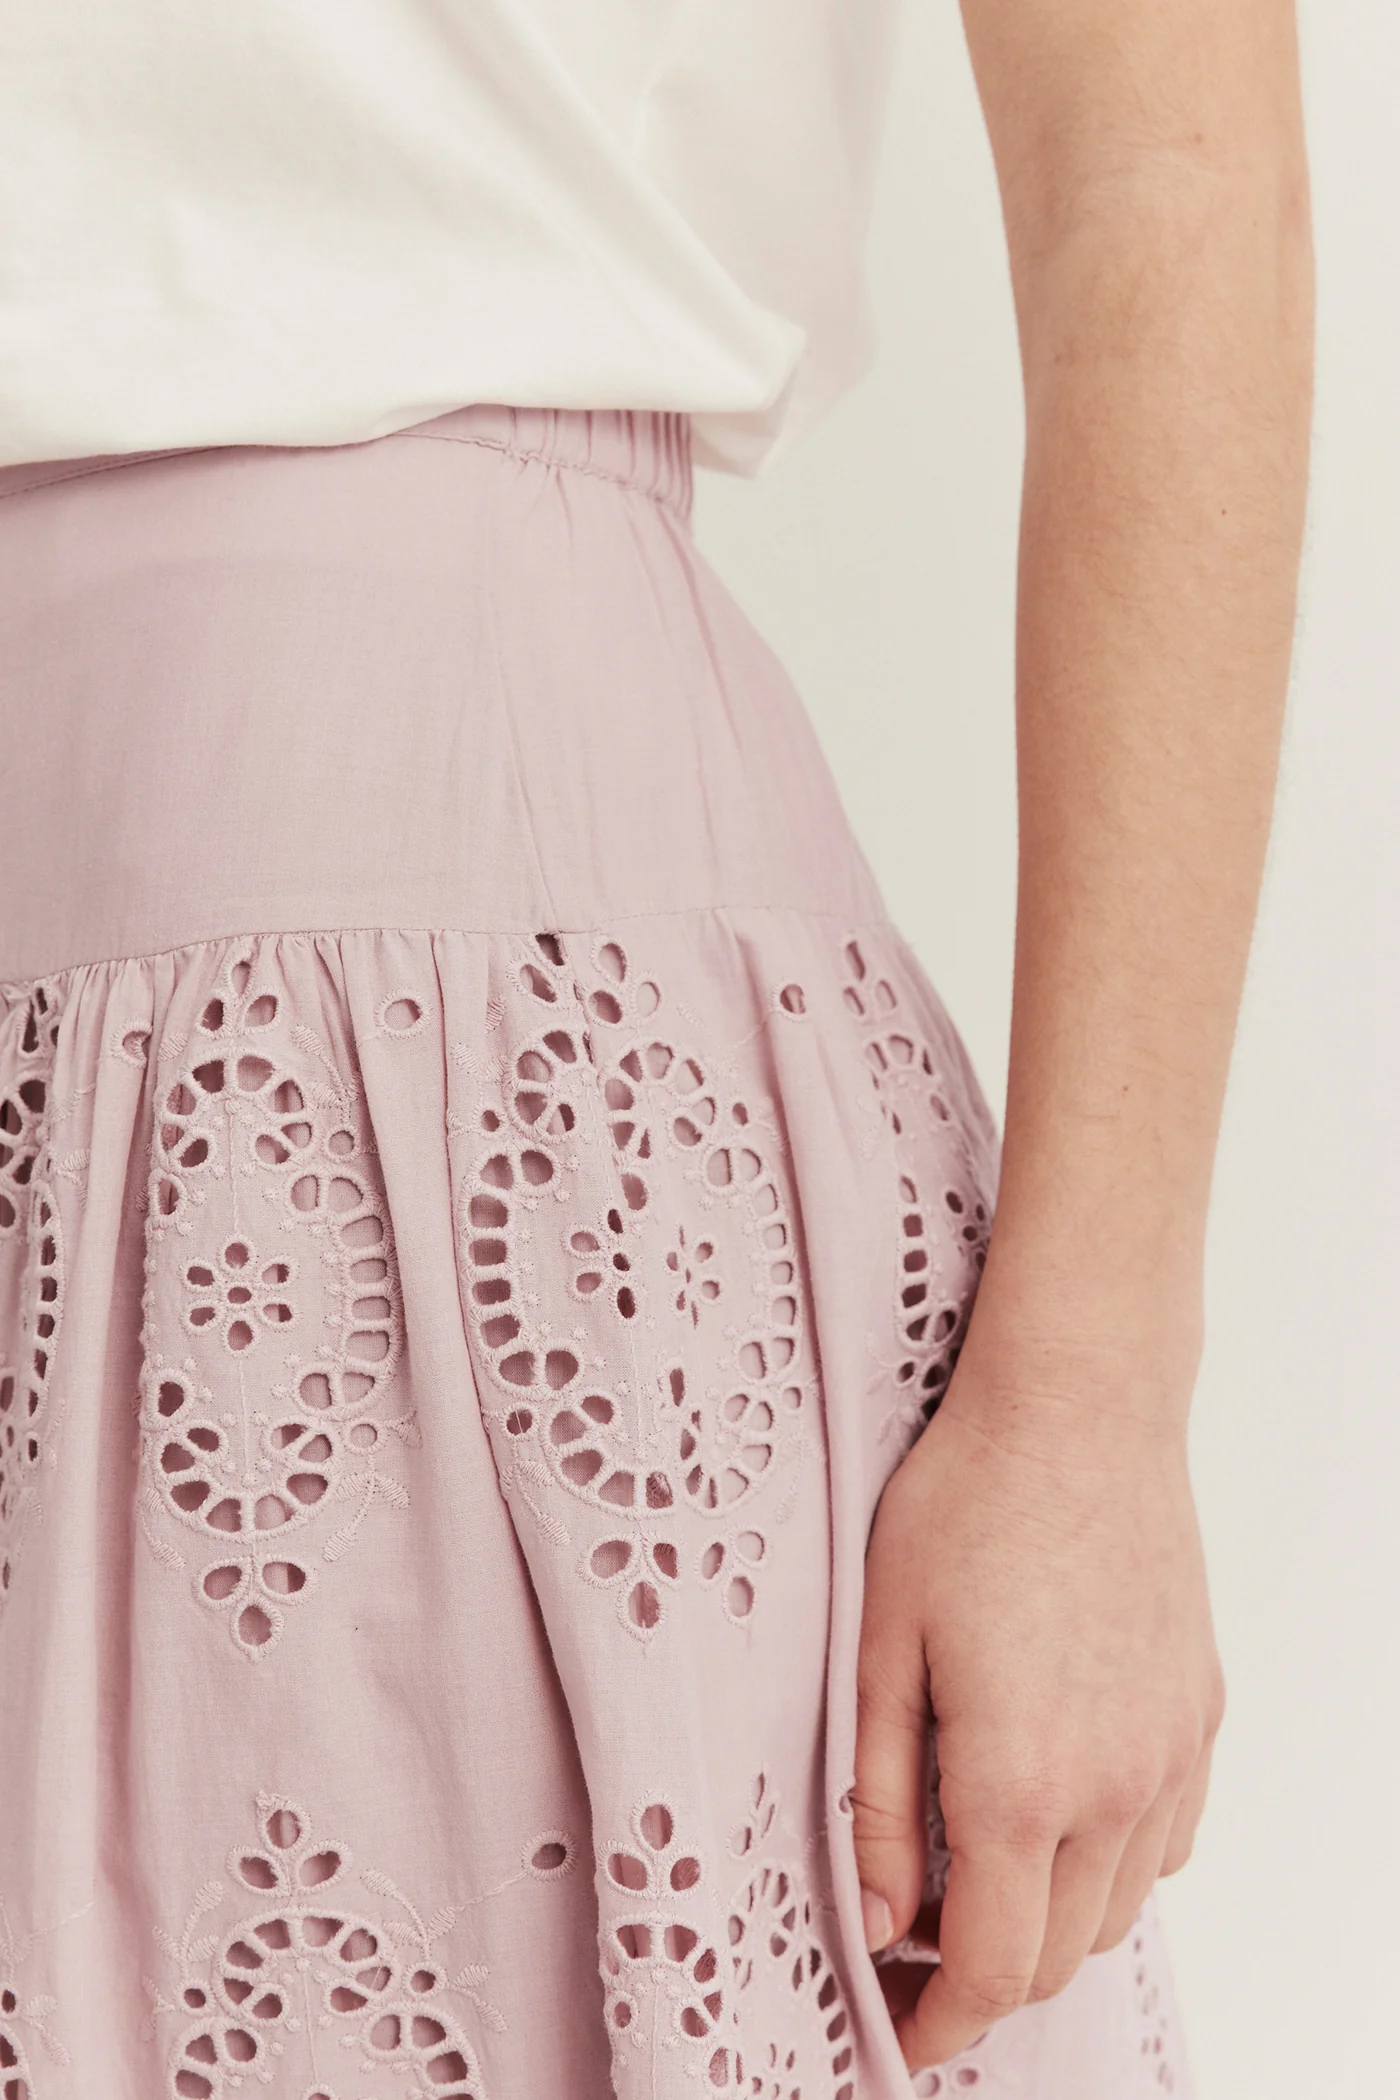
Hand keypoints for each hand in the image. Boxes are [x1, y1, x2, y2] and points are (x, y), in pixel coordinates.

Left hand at [852, 1349, 1224, 2068]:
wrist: (1079, 1410)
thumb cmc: (964, 1506)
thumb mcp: (882, 1647)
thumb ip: (877, 1800)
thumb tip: (876, 1921)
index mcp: (1019, 1781)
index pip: (991, 1970)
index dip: (939, 2023)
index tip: (900, 2033)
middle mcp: (1115, 1787)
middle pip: (1057, 1958)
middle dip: (982, 1979)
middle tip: (912, 1944)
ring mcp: (1171, 1755)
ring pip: (1116, 1910)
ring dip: (1046, 1923)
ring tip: (974, 1873)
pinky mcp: (1201, 1716)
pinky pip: (1163, 1842)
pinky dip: (1107, 1865)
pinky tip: (1054, 1810)